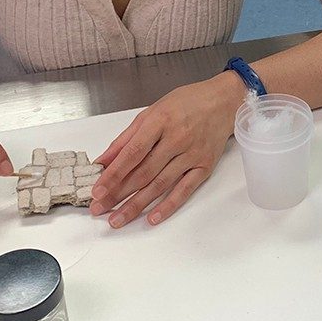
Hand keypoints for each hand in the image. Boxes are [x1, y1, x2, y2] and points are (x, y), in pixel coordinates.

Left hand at [91, 72, 245, 227]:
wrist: (223, 101)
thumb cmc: (186, 103)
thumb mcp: (151, 112)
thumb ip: (126, 137)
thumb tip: (104, 159)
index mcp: (159, 121)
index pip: (132, 153)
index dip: (113, 174)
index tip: (98, 189)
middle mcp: (176, 139)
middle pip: (143, 172)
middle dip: (118, 193)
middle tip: (99, 208)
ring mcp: (191, 154)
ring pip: (160, 184)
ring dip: (136, 205)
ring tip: (118, 219)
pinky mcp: (204, 167)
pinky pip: (184, 190)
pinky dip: (168, 206)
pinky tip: (152, 218)